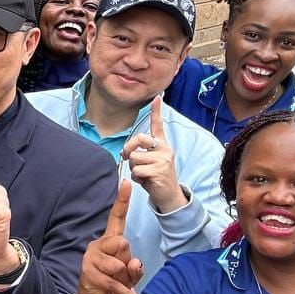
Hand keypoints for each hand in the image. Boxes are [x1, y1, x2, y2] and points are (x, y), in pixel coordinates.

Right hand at [77, 179, 144, 293]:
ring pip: (119, 264)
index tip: (127, 183)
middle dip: (127, 262)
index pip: (116, 218)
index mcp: (110, 240)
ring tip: (118, 284)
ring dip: (125, 280)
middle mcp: (98, 245)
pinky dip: (127, 293)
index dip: (122, 201)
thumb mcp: (131, 275)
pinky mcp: (88, 273)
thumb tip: (133, 263)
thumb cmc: (115, 283)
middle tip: (121, 274)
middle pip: (123, 243)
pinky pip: (114, 282)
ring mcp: (91, 258)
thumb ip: (135, 267)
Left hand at [121, 97, 185, 212]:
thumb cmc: (155, 177)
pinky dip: (136, 178)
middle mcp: (164, 149)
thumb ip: (140, 153)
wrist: (169, 195)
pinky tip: (145, 181)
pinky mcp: (159, 170)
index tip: (156, 97)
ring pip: (134, 157)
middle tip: (126, 157)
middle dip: (128, 148)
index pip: (158, 125)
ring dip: (133, 168)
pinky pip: (136, 170)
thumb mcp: (149, 162)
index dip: (156, 111)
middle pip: (139, 138)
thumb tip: (125, 152)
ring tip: (143, 174)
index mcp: (161, 145)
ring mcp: (163, 159)